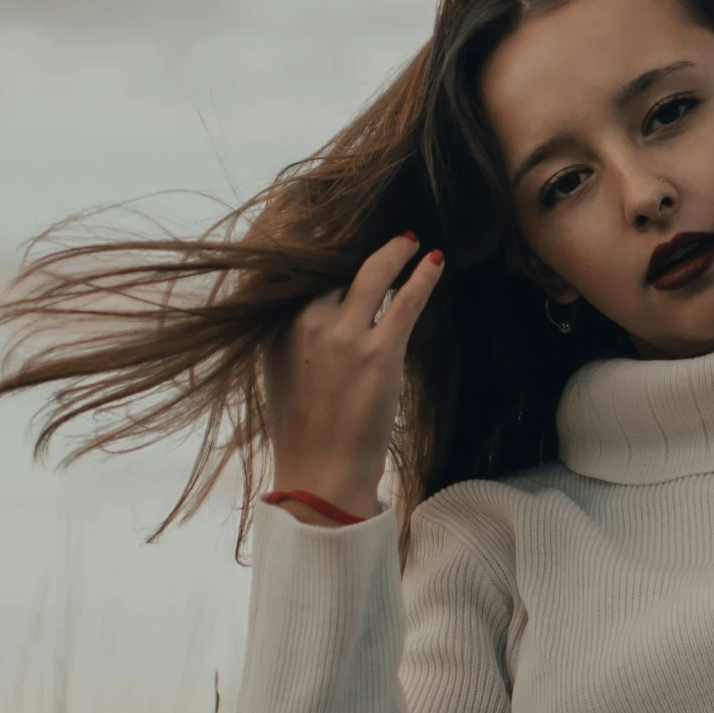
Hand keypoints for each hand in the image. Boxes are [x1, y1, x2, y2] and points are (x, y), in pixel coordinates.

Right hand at [263, 235, 443, 522]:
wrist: (319, 473)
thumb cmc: (303, 430)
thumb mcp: (281, 372)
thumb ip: (295, 334)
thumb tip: (318, 308)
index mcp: (278, 326)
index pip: (307, 274)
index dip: (329, 256)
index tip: (340, 238)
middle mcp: (306, 322)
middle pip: (337, 267)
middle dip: (360, 250)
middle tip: (383, 239)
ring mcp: (344, 336)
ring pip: (373, 273)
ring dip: (396, 252)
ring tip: (412, 241)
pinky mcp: (379, 352)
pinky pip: (406, 301)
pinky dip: (423, 277)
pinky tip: (435, 262)